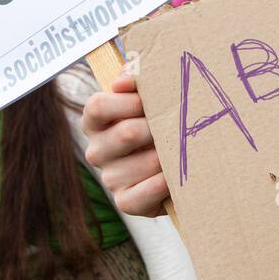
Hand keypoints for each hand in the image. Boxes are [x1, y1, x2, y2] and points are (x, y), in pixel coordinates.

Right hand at [82, 75, 167, 217]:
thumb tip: (126, 79)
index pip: (98, 105)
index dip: (128, 101)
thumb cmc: (160, 122)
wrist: (177, 164)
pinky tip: (174, 176)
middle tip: (178, 125)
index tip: (149, 100)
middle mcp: (97, 149)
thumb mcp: (148, 98)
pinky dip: (163, 184)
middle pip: (126, 133)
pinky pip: (143, 194)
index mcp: (96, 120)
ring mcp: (109, 177)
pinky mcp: (125, 201)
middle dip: (158, 128)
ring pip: (144, 162)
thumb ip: (139, 80)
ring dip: (168, 156)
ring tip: (182, 150)